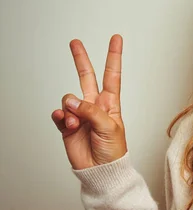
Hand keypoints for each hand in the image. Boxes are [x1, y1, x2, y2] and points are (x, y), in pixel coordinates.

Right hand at [51, 34, 127, 169]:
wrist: (101, 170)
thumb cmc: (113, 151)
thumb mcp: (109, 128)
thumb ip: (91, 111)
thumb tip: (73, 101)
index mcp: (111, 103)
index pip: (112, 75)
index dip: (113, 56)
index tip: (116, 38)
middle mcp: (94, 105)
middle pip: (87, 77)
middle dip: (80, 59)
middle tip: (75, 42)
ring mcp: (80, 114)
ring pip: (69, 99)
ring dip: (71, 109)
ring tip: (76, 123)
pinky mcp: (66, 125)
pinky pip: (59, 114)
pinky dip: (61, 117)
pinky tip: (66, 123)